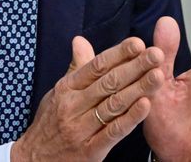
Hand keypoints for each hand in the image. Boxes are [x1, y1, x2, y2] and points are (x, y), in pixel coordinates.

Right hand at [11, 35, 165, 161]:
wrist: (32, 160)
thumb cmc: (49, 123)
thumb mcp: (58, 93)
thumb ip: (75, 68)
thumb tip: (80, 40)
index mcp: (67, 88)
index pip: (96, 66)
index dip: (118, 54)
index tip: (138, 43)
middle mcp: (73, 105)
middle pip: (109, 82)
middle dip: (135, 67)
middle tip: (157, 54)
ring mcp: (81, 128)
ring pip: (114, 105)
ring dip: (138, 89)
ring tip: (158, 75)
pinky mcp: (89, 150)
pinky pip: (113, 132)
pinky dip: (130, 118)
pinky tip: (146, 106)